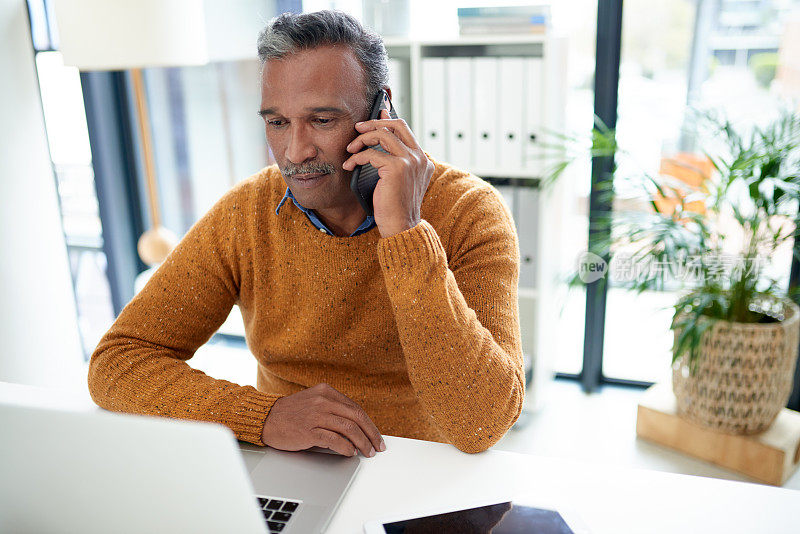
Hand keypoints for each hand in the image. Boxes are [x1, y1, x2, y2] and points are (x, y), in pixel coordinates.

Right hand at [261, 383, 384, 456]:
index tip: (376, 436)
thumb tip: (356, 428)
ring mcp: (316, 415)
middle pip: (356, 418)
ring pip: (348, 429)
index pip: (355, 409)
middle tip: (377, 446)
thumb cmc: (290, 414)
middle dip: (371, 434)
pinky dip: (346, 448)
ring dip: (362, 443)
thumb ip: (332, 409)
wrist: (265, 418)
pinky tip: (350, 453)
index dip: (369, 424)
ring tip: (366, 452)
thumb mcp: (313, 402)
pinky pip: (334, 440)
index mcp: (326, 391)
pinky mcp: (309, 430)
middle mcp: (322, 400)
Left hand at [343, 109, 433, 237]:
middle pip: (396, 125)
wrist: (402, 226)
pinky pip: (371, 154)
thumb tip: (381, 143)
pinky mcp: (397, 168)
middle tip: (358, 128)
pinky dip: (357, 158)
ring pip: (382, 135)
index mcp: (423, 160)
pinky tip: (350, 165)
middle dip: (374, 123)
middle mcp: (419, 157)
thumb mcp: (399, 180)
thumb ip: (396, 161)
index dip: (388, 120)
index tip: (377, 113)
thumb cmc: (396, 206)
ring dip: (362, 139)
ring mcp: (410, 161)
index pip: (405, 130)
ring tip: (351, 149)